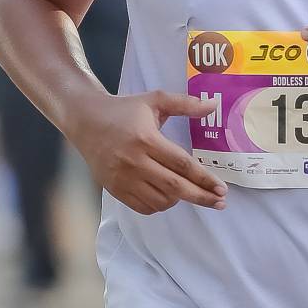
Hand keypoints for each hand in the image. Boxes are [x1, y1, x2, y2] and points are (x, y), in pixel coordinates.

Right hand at [72, 89, 227, 214]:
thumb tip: (213, 105)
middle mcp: (134, 162)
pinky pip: (144, 207)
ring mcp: (123, 179)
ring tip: (188, 191)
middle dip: (201, 197)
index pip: (182, 165)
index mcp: (146, 139)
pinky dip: (160, 205)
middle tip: (220, 202)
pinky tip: (168, 196)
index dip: (204, 179)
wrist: (85, 121)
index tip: (222, 188)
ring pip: (160, 201)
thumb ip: (185, 103)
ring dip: (180, 200)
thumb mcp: (154, 100)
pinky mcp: (115, 189)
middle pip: (175, 187)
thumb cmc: (123, 110)